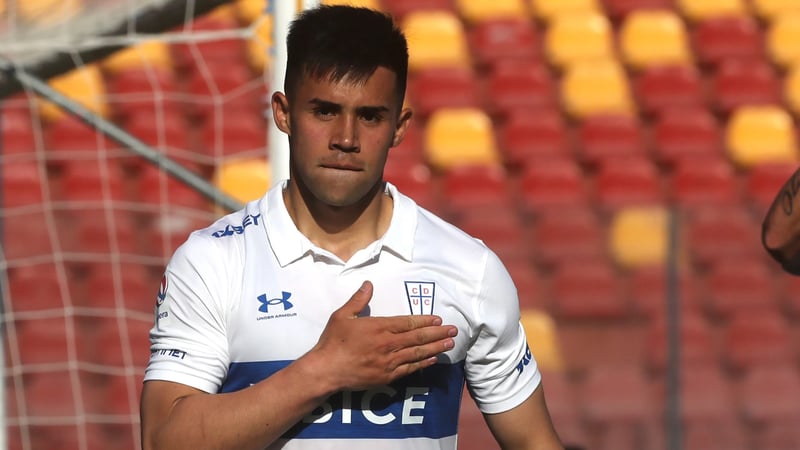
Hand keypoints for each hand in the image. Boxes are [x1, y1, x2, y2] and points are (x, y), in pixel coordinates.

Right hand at [309, 281, 456, 390]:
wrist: (326, 370)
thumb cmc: (333, 341)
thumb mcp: (342, 315)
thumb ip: (358, 300)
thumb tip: (368, 284)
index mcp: (379, 327)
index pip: (408, 323)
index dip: (425, 321)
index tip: (438, 319)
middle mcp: (388, 344)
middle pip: (418, 338)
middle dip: (437, 334)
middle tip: (453, 331)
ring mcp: (389, 362)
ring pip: (417, 353)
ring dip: (435, 348)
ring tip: (449, 344)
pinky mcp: (387, 376)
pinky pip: (409, 369)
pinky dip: (422, 363)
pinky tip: (432, 360)